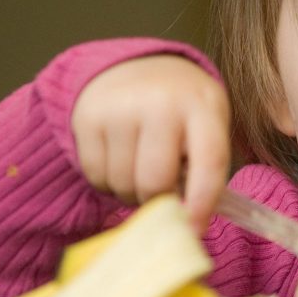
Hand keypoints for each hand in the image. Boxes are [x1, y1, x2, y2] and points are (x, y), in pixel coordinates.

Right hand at [71, 55, 230, 230]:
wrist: (135, 65)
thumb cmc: (182, 107)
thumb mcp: (208, 122)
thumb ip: (206, 166)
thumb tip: (190, 224)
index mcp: (203, 106)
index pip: (210, 162)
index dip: (202, 202)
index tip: (194, 231)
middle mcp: (162, 103)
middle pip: (156, 181)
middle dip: (159, 200)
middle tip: (162, 191)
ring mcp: (121, 108)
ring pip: (124, 184)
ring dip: (132, 192)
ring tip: (141, 166)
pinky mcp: (88, 117)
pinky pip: (96, 176)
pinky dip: (108, 181)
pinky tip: (120, 158)